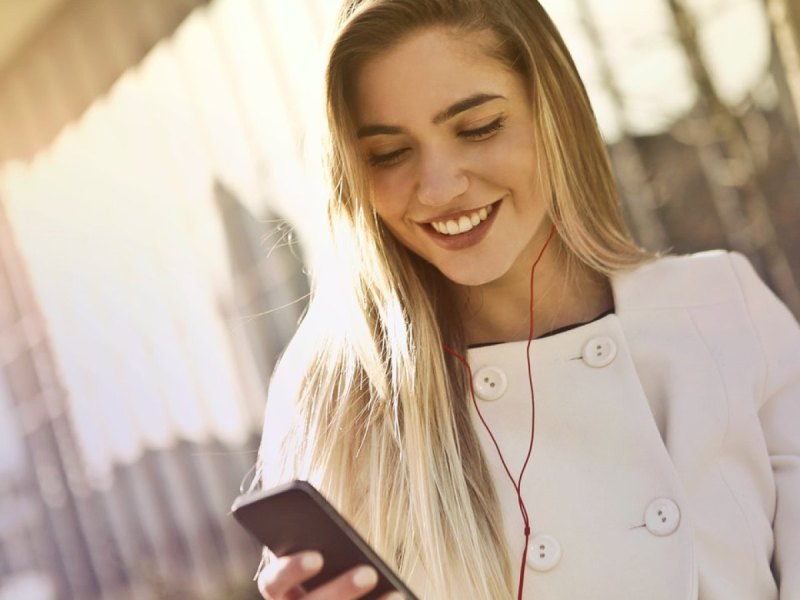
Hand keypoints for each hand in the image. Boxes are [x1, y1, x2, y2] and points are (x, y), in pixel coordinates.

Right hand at [257, 551, 404, 599]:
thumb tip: (341, 532)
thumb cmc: (333, 563)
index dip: (291, 571)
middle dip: (340, 591)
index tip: (317, 557)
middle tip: (368, 572)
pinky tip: (398, 597)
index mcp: (280, 591)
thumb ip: (325, 544)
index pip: (273, 583)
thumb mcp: (326, 552)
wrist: (343, 592)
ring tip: (395, 593)